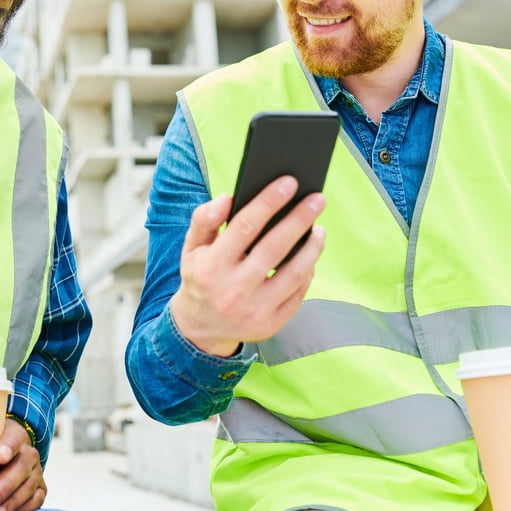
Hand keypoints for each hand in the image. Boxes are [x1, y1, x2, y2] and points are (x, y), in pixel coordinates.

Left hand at [0, 418, 44, 510]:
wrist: (6, 452)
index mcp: (10, 433)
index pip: (15, 434)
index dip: (9, 443)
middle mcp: (26, 451)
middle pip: (22, 465)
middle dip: (6, 483)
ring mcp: (33, 471)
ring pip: (29, 486)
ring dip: (12, 502)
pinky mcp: (36, 489)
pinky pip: (35, 500)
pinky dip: (23, 510)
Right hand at [169, 175, 325, 356]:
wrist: (199, 328)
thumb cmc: (201, 277)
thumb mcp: (192, 248)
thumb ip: (204, 219)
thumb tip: (227, 198)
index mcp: (212, 266)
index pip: (245, 226)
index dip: (268, 201)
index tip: (289, 183)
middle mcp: (234, 290)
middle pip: (275, 246)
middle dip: (300, 219)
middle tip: (317, 198)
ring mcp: (255, 310)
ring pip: (295, 272)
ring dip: (312, 247)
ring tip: (319, 228)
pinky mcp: (271, 324)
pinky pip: (298, 293)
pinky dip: (308, 272)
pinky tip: (310, 255)